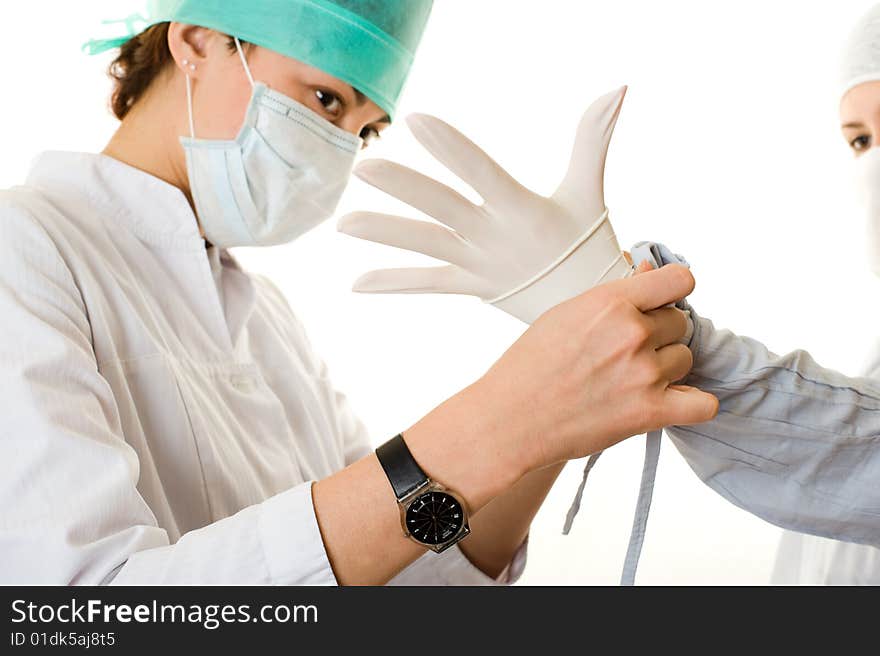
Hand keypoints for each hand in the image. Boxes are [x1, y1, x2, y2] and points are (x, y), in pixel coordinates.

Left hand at [338, 87, 632, 323]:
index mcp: (520, 208)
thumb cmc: (586, 239)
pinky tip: (356, 283)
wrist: (587, 303)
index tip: (416, 122)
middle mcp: (493, 237)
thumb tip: (619, 87)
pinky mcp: (470, 285)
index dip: (450, 148)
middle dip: (403, 188)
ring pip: (426, 246)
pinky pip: (428, 284)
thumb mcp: (589, 188)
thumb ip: (595, 137)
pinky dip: (394, 282)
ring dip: (384, 234)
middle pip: (442, 208)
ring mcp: (478, 265)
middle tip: (362, 167)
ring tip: (341, 224)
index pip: (480, 173)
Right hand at [473, 263, 717, 472]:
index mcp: (609, 302)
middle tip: (627, 353)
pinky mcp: (650, 412)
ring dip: (666, 369)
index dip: (673, 291)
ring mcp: (644, 373)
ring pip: (685, 360)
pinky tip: (670, 402)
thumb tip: (650, 272)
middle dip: (660, 335)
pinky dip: (691, 404)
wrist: (509, 420)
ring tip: (631, 380)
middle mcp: (632, 333)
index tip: (662, 303)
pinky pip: (703, 404)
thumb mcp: (564, 313)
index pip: (679, 280)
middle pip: (680, 323)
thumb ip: (613, 297)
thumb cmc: (528, 366)